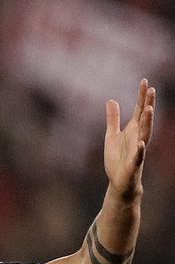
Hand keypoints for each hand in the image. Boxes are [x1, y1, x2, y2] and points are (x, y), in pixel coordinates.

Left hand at [104, 79, 156, 202]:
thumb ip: (113, 119)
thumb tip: (112, 100)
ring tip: (148, 109)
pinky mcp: (133, 164)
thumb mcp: (111, 135)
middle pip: (144, 119)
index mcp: (133, 130)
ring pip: (145, 135)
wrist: (120, 182)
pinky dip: (140, 150)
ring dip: (147, 123)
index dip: (142, 97)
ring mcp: (138, 150)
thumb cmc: (118, 158)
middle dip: (148, 105)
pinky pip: (138, 156)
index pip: (139, 110)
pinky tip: (141, 143)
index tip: (145, 82)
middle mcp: (138, 138)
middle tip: (152, 90)